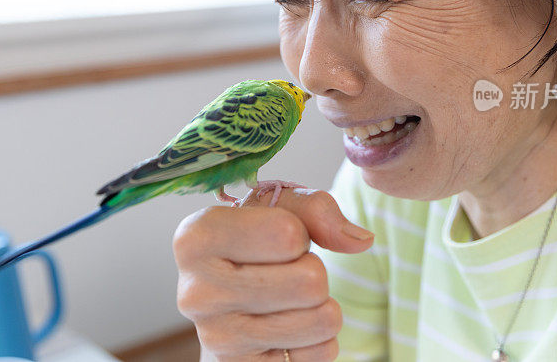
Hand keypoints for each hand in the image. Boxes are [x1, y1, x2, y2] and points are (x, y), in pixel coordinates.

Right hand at [173, 183, 374, 360]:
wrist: (224, 303)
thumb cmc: (252, 246)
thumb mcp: (277, 210)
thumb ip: (317, 210)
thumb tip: (360, 241)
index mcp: (196, 238)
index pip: (289, 234)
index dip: (297, 234)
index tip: (272, 240)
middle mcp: (196, 291)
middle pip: (311, 279)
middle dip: (313, 272)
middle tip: (283, 274)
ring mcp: (217, 338)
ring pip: (323, 318)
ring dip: (319, 307)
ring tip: (287, 301)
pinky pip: (321, 353)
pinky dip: (316, 341)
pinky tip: (285, 330)